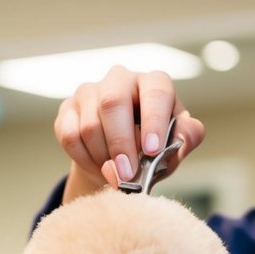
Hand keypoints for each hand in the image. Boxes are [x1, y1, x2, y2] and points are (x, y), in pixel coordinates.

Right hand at [54, 65, 204, 200]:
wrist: (120, 156)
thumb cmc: (152, 146)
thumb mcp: (175, 143)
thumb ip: (187, 138)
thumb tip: (184, 137)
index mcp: (153, 83)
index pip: (155, 92)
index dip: (153, 121)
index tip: (152, 150)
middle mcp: (121, 79)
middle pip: (113, 103)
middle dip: (120, 144)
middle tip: (127, 174)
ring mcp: (90, 91)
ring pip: (90, 125)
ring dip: (103, 158)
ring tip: (115, 174)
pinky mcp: (67, 109)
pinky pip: (70, 136)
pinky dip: (84, 159)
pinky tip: (98, 166)